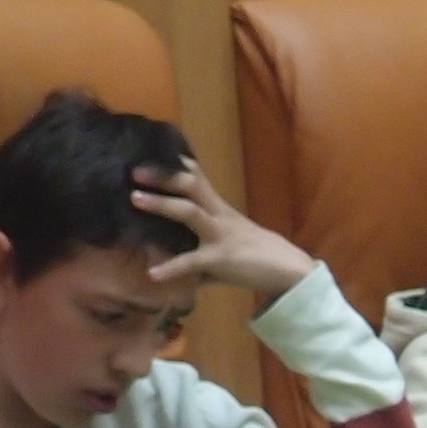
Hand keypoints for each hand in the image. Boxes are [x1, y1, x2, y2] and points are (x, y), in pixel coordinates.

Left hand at [130, 161, 314, 298]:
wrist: (291, 272)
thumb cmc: (260, 258)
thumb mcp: (228, 246)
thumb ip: (198, 251)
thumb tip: (171, 263)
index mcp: (220, 209)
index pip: (197, 177)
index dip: (174, 164)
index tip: (150, 154)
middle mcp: (219, 216)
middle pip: (190, 184)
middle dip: (162, 176)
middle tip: (135, 172)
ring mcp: (220, 235)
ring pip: (189, 211)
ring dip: (162, 204)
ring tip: (135, 199)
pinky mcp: (221, 258)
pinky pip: (192, 261)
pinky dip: (171, 267)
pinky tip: (154, 273)